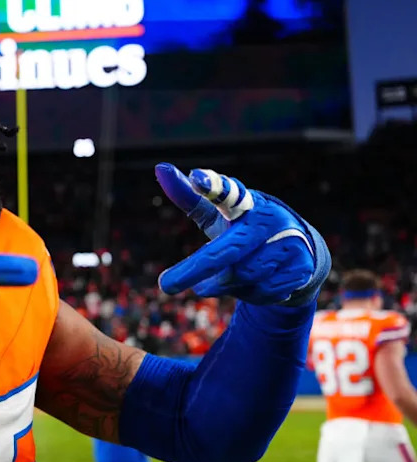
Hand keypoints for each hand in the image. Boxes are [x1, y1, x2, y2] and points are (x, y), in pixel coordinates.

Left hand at [154, 164, 329, 305]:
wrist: (298, 252)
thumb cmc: (245, 229)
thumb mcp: (217, 213)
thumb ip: (190, 196)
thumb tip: (160, 168)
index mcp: (245, 202)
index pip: (228, 193)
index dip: (213, 186)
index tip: (198, 179)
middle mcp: (270, 219)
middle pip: (228, 249)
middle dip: (193, 269)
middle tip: (165, 285)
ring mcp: (289, 244)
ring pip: (242, 276)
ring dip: (224, 284)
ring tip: (223, 278)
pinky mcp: (300, 268)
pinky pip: (261, 292)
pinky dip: (248, 293)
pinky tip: (253, 284)